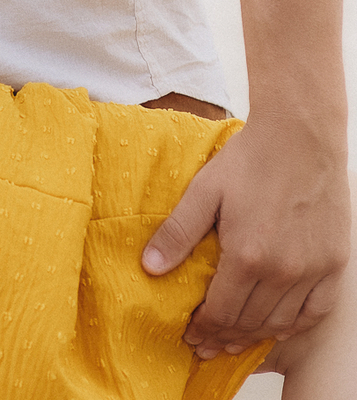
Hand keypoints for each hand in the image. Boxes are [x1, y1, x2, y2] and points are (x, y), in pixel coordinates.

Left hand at [142, 112, 350, 358]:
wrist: (299, 136)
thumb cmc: (249, 159)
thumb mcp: (204, 191)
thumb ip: (177, 232)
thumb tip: (148, 268)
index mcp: (247, 255)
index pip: (221, 313)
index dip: (204, 329)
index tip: (191, 335)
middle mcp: (282, 271)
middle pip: (249, 323)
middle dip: (224, 337)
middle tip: (207, 344)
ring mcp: (311, 270)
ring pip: (281, 323)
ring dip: (256, 336)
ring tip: (235, 340)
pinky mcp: (333, 263)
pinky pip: (315, 311)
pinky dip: (295, 325)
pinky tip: (277, 326)